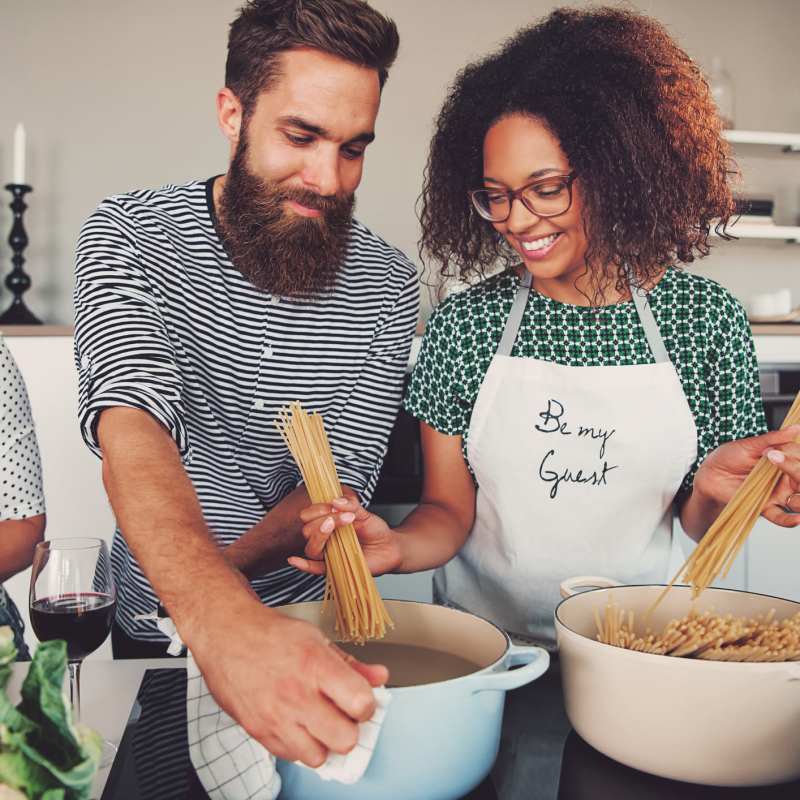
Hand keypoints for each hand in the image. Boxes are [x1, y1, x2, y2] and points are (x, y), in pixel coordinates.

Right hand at [187, 596, 388, 766]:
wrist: (226, 634)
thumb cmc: (271, 634)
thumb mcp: (317, 639)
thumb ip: (351, 664)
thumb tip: (380, 677)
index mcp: (316, 665)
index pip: (360, 703)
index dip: (367, 705)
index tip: (361, 700)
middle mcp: (296, 695)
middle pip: (344, 739)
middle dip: (349, 729)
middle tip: (343, 715)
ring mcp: (276, 717)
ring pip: (319, 756)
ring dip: (324, 742)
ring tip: (319, 722)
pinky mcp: (258, 731)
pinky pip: (291, 756)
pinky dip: (299, 745)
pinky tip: (298, 724)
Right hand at [289, 487, 402, 575]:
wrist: (389, 547)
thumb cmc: (375, 530)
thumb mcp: (364, 513)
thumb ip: (351, 505)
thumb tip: (335, 500)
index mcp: (327, 524)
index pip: (308, 516)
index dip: (317, 509)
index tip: (334, 505)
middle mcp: (324, 539)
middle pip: (307, 530)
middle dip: (322, 520)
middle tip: (342, 516)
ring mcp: (328, 554)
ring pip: (311, 547)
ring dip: (320, 535)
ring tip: (338, 524)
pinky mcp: (334, 568)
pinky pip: (314, 569)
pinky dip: (303, 565)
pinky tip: (294, 560)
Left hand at [695, 425, 799, 527]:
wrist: (710, 473)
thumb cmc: (729, 457)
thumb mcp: (750, 445)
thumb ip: (772, 439)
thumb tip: (795, 428)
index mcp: (785, 460)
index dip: (794, 456)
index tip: (777, 452)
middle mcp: (785, 478)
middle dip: (799, 473)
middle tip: (784, 466)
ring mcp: (777, 493)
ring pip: (798, 500)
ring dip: (799, 500)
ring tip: (792, 495)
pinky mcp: (765, 506)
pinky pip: (781, 516)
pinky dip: (790, 519)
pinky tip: (796, 519)